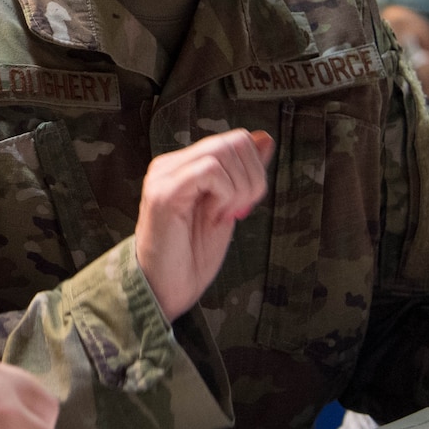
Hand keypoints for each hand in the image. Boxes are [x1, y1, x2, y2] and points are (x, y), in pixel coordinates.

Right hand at [133, 129, 273, 321]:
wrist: (164, 289)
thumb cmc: (191, 256)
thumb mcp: (229, 208)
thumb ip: (243, 174)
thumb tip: (265, 139)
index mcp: (184, 165)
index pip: (235, 140)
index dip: (255, 171)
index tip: (244, 205)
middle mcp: (171, 164)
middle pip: (234, 141)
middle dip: (253, 179)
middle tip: (238, 212)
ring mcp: (164, 175)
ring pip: (222, 151)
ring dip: (239, 189)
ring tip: (223, 216)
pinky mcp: (164, 192)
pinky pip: (209, 170)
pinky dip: (225, 193)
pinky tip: (214, 216)